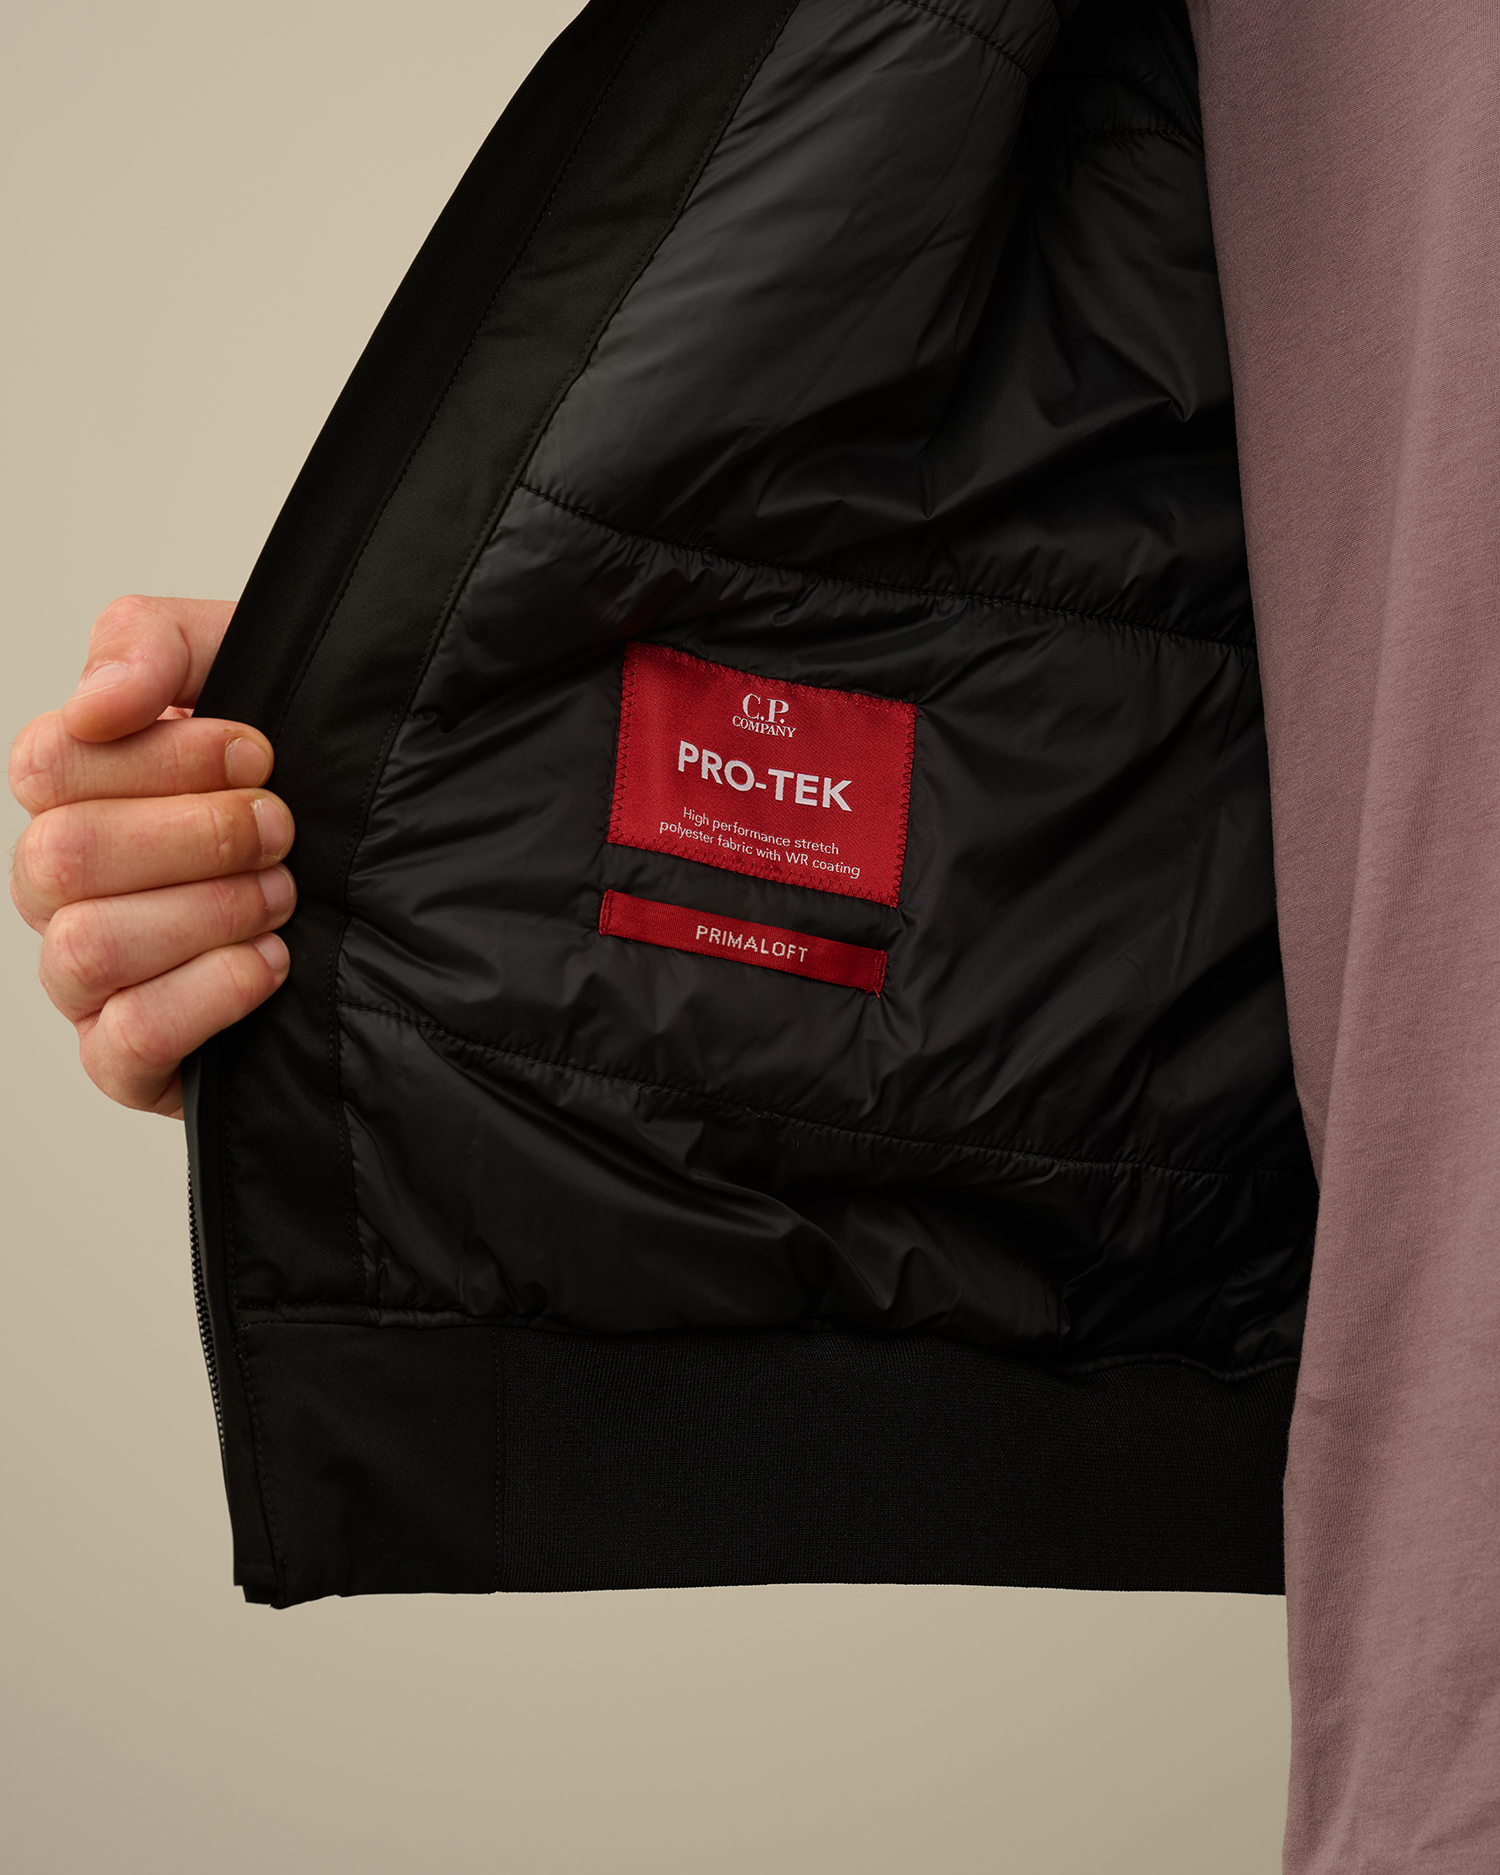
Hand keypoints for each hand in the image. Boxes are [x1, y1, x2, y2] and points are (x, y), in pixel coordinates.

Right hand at [9, 595, 294, 1118]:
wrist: (384, 879)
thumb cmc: (294, 777)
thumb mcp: (240, 668)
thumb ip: (152, 643)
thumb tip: (98, 702)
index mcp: (72, 795)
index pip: (48, 768)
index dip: (161, 758)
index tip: (258, 753)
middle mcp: (61, 888)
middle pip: (63, 858)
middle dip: (197, 837)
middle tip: (283, 829)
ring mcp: (86, 979)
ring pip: (91, 947)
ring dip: (206, 913)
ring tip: (283, 897)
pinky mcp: (130, 1060)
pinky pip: (125, 1040)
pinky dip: (207, 995)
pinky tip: (272, 963)